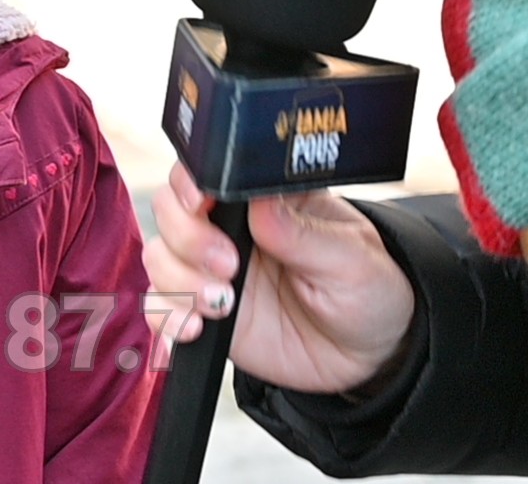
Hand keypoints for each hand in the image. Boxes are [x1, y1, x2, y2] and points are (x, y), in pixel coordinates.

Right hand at [142, 162, 416, 393]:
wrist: (368, 356)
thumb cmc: (366, 290)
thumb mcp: (351, 259)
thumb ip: (304, 234)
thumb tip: (260, 205)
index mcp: (263, 198)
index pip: (208, 170)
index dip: (192, 183)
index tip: (202, 204)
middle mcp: (229, 227)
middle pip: (170, 208)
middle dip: (188, 236)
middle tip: (229, 265)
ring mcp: (210, 269)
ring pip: (159, 255)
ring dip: (180, 279)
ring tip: (223, 304)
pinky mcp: (202, 310)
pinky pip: (160, 306)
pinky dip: (168, 316)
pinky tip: (197, 327)